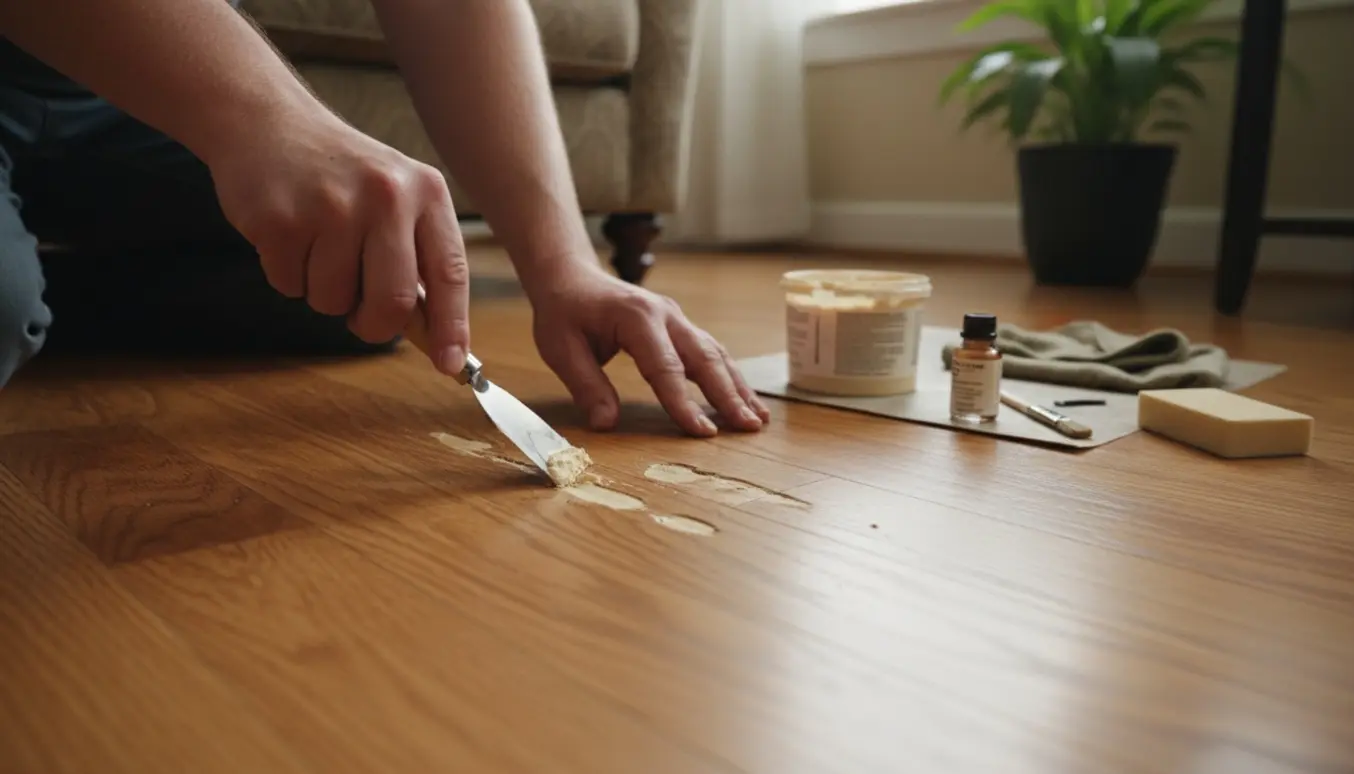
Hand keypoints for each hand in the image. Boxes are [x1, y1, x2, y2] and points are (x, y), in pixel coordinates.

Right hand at [207, 112, 470, 375]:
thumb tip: (438, 338)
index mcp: (426, 192)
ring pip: (333, 302)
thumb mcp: (396, 199)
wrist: (268, 122)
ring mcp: (332, 206)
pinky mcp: (281, 219)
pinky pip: (289, 286)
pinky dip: (287, 274)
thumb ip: (417, 258)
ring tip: (318, 244)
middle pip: (391, 303)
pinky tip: (288, 233)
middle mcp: (386, 195)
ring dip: (323, 292)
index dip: (451, 326)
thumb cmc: (341, 175)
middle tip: (359, 314)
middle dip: (373, 324)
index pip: (449, 273)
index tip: (451, 365)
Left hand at [529, 266, 770, 436]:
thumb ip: (586, 386)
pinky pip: (710, 351)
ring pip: (716, 353)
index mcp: (637, 318)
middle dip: (729, 395)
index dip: (684, 403)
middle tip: (749, 427)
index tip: (703, 433)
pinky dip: (729, 377)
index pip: (665, 367)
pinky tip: (742, 399)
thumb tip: (606, 424)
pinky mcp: (680, 327)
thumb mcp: (561, 349)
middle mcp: (666, 315)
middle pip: (705, 357)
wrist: (571, 277)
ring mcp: (677, 318)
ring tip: (758, 419)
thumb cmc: (564, 312)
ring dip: (738, 387)